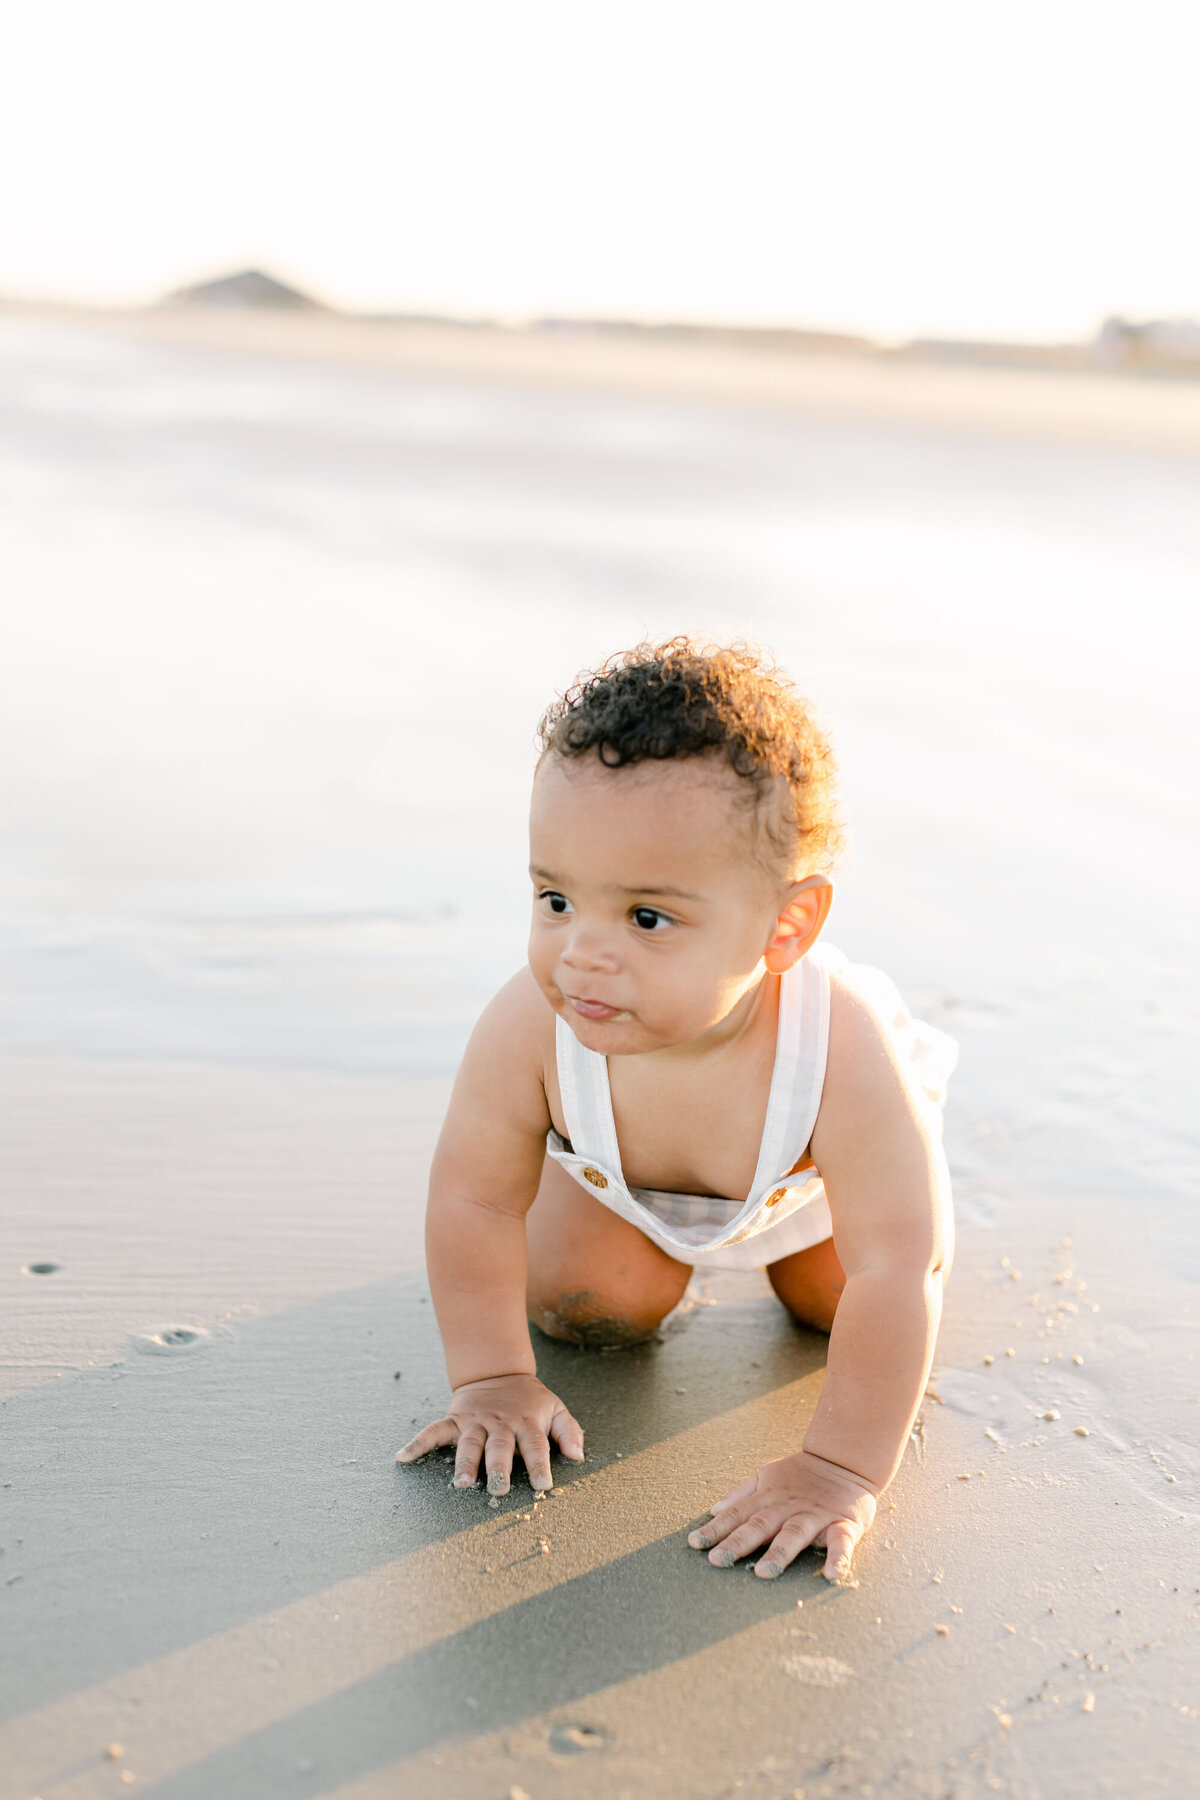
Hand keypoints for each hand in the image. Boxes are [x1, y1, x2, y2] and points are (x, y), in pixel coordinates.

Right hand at [395, 1373, 583, 1494]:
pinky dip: (418, 1443)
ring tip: (462, 1483)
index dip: (539, 1465)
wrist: (498, 1372)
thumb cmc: (530, 1401)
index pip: (535, 1445)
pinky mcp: (455, 1420)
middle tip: (498, 1490)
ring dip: (465, 1463)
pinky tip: (402, 1457)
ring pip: (469, 1443)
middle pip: (500, 1447)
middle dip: (499, 1468)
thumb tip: (578, 1456)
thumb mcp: (555, 1409)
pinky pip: (434, 1431)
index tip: (543, 1485)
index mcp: (526, 1422)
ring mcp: (475, 1421)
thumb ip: (568, 1432)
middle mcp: (500, 1423)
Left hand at [687, 1448, 877, 1581]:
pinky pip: (842, 1542)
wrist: (846, 1460)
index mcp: (769, 1497)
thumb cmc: (803, 1474)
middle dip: (738, 1543)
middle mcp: (789, 1507)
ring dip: (779, 1553)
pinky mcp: (844, 1524)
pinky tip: (832, 1575)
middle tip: (717, 1561)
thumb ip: (741, 1493)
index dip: (716, 1528)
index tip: (695, 1543)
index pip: (738, 1514)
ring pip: (795, 1534)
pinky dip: (839, 1558)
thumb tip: (714, 1510)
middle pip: (760, 1525)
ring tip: (764, 1573)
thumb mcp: (768, 1475)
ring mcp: (815, 1515)